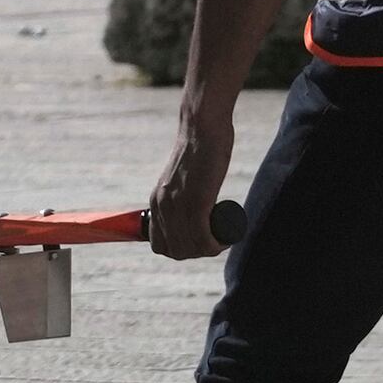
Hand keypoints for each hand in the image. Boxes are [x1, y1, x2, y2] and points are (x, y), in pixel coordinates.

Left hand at [147, 107, 240, 261]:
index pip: (159, 245)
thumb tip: (187, 207)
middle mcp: (163, 206)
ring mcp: (178, 204)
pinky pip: (202, 237)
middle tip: (216, 243)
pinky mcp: (197, 200)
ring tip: (223, 241)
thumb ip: (179, 192)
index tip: (200, 243)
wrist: (203, 129)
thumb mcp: (182, 179)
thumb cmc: (200, 151)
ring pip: (189, 247)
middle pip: (175, 251)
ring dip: (208, 251)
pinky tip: (225, 241)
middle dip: (197, 253)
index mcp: (157, 202)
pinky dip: (214, 246)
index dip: (181, 251)